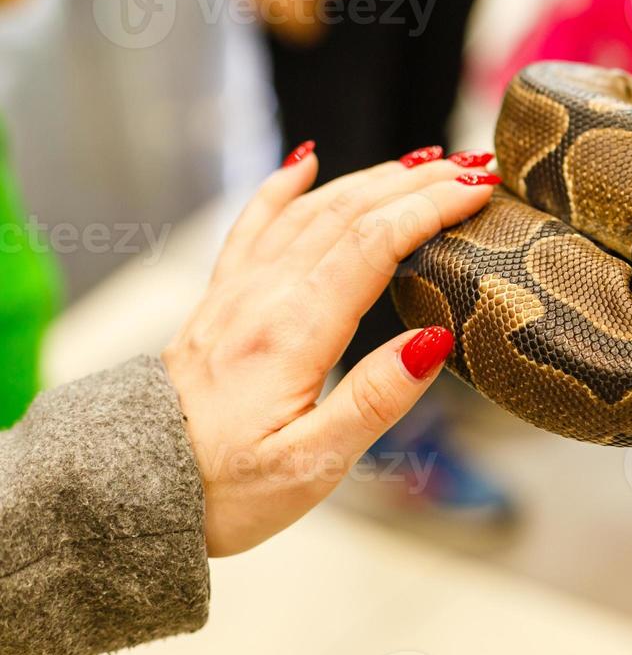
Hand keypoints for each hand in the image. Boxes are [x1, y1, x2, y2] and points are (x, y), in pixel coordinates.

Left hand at [162, 145, 496, 554]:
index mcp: (292, 334)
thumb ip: (375, 398)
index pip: (374, 244)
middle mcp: (263, 298)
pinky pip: (253, 224)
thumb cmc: (223, 489)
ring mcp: (237, 293)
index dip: (431, 208)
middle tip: (474, 168)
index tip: (479, 190)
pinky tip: (305, 162)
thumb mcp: (312, 466)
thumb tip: (434, 339)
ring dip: (371, 178)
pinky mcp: (219, 301)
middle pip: (348, 212)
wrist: (128, 492)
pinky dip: (282, 185)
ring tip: (425, 163)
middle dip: (417, 183)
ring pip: (309, 209)